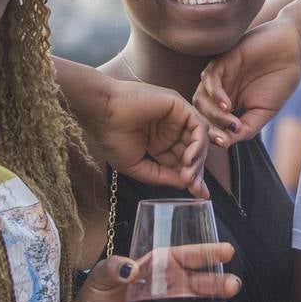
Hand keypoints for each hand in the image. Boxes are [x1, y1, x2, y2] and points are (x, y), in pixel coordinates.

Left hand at [76, 243, 241, 301]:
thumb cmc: (94, 297)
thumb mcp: (101, 277)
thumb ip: (114, 269)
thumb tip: (129, 269)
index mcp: (160, 266)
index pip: (189, 256)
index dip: (209, 252)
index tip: (227, 252)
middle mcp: (172, 286)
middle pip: (204, 284)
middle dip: (221, 284)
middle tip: (232, 286)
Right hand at [92, 78, 210, 196]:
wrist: (100, 113)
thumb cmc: (111, 138)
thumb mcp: (136, 166)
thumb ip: (160, 176)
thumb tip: (184, 185)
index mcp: (158, 143)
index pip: (182, 162)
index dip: (191, 178)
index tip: (200, 196)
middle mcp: (170, 130)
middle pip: (193, 152)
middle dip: (197, 172)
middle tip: (198, 190)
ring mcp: (175, 118)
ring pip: (198, 140)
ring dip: (197, 161)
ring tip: (188, 176)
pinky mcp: (179, 106)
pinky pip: (198, 126)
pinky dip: (198, 144)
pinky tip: (188, 159)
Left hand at [194, 16, 300, 148]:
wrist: (293, 50)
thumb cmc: (281, 80)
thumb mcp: (265, 112)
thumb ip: (247, 128)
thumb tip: (226, 144)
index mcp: (228, 104)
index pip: (211, 123)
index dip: (214, 135)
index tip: (224, 144)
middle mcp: (220, 91)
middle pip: (201, 112)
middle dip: (210, 127)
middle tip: (223, 136)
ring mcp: (221, 76)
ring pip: (201, 97)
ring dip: (211, 112)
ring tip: (228, 119)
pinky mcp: (224, 60)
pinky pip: (209, 77)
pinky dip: (214, 93)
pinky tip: (226, 104)